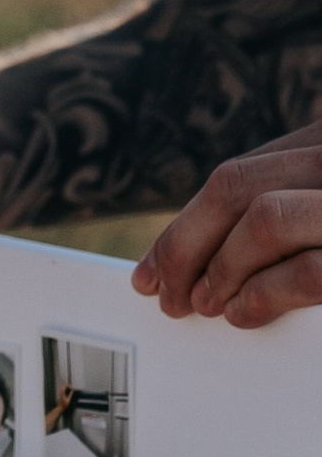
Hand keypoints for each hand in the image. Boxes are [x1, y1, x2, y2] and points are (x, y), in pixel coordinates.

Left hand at [133, 121, 321, 326]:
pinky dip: (263, 296)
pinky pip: (308, 270)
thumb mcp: (311, 200)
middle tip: (167, 295)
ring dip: (221, 270)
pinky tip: (245, 312)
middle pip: (234, 189)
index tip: (152, 269)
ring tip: (205, 304)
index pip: (234, 178)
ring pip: (266, 219)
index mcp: (319, 144)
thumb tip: (182, 260)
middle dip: (184, 248)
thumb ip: (268, 208)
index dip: (183, 226)